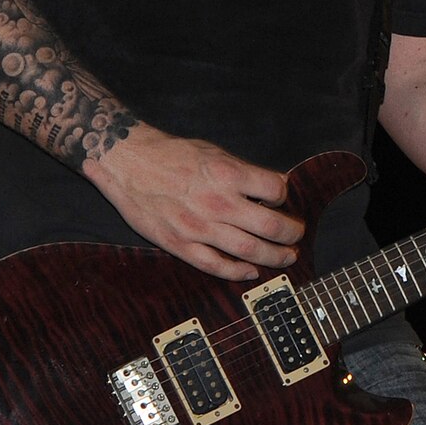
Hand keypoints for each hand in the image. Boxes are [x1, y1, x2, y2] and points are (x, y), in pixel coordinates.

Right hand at [83, 124, 303, 280]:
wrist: (128, 163)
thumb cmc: (171, 154)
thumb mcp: (214, 152)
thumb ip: (245, 171)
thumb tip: (277, 183)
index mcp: (228, 175)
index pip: (276, 190)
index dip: (283, 196)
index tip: (280, 200)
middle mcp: (218, 203)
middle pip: (271, 226)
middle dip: (292, 234)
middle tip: (297, 236)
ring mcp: (199, 227)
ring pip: (250, 250)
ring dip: (275, 256)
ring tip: (286, 257)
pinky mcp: (180, 244)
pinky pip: (216, 265)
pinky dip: (238, 271)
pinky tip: (251, 272)